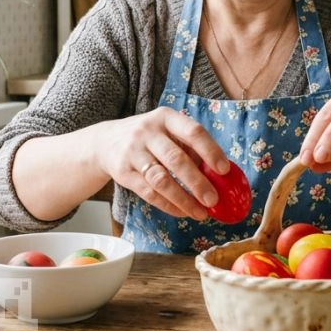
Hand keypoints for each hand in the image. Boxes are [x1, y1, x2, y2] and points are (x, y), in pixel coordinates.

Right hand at [93, 107, 228, 220]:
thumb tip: (218, 175)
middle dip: (197, 182)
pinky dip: (168, 205)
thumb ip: (190, 148)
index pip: (192, 132)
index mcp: (166, 118)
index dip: (210, 151)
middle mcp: (148, 132)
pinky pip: (148, 193)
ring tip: (200, 213)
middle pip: (176, 159)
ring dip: (183, 199)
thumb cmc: (149, 138)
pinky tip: (182, 212)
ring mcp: (133, 152)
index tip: (224, 170)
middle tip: (213, 200)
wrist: (105, 141)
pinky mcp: (123, 172)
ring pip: (161, 180)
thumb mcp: (167, 131)